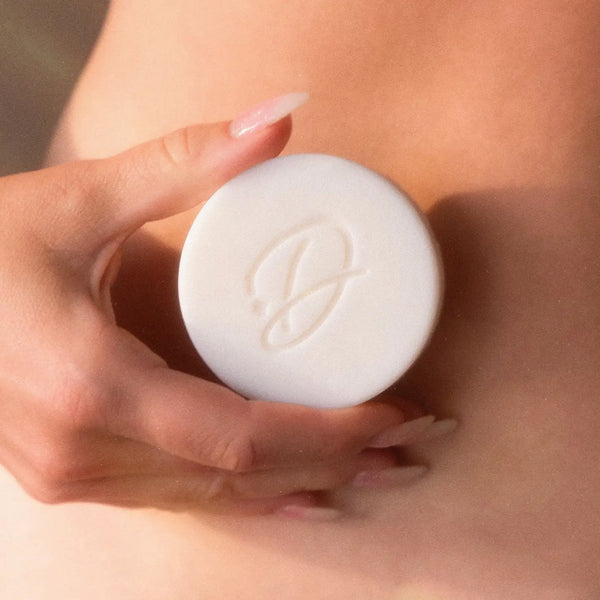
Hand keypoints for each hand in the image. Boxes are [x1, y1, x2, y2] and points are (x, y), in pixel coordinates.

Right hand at [0, 99, 423, 514]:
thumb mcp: (78, 200)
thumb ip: (182, 162)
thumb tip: (275, 119)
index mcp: (88, 387)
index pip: (241, 436)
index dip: (328, 431)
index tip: (392, 412)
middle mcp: (83, 452)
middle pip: (240, 474)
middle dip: (336, 460)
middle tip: (411, 440)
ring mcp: (75, 475)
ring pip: (214, 494)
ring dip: (302, 481)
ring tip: (376, 468)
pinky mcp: (75, 472)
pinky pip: (182, 497)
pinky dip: (249, 496)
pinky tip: (301, 495)